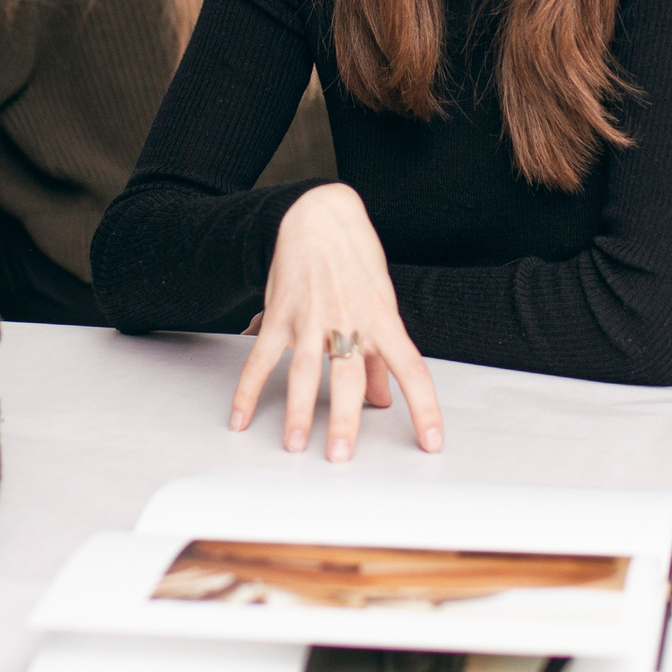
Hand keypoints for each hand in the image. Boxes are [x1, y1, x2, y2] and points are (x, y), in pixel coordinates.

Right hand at [230, 184, 442, 460]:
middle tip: (340, 455)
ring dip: (298, 411)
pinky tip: (240, 418)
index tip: (432, 442)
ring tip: (295, 445)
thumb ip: (381, 356)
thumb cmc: (356, 261)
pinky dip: (248, 390)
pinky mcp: (280, 315)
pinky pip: (260, 359)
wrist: (318, 216)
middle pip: (349, 376)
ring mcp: (311, 319)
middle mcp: (348, 322)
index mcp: (382, 320)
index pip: (412, 369)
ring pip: (304, 371)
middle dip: (344, 419)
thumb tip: (384, 400)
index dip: (425, 408)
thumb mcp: (382, 303)